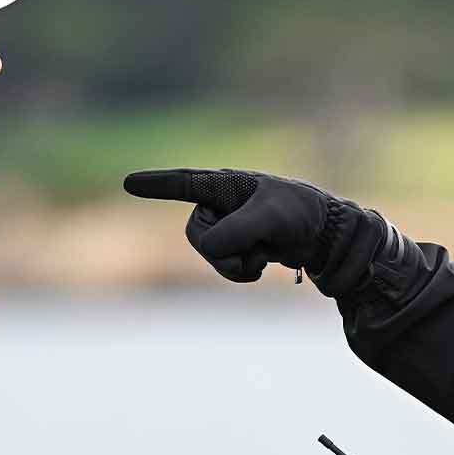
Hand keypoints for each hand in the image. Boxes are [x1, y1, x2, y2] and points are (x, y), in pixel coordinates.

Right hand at [123, 167, 341, 282]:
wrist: (324, 235)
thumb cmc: (300, 212)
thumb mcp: (271, 218)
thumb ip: (237, 230)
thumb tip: (208, 247)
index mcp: (225, 183)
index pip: (184, 183)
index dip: (157, 185)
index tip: (129, 183)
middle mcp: (218, 203)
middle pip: (197, 236)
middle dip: (225, 249)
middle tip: (258, 245)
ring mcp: (224, 227)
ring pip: (210, 257)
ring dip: (238, 263)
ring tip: (265, 252)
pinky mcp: (233, 247)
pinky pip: (224, 267)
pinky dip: (244, 271)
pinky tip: (264, 260)